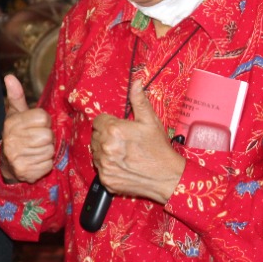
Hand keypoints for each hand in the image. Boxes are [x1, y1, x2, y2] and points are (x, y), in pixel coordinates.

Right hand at [0, 75, 55, 183]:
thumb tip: (9, 76)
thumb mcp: (16, 114)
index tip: (37, 125)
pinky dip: (45, 164)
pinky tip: (36, 161)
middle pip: (48, 135)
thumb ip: (16, 96)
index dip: (44, 122)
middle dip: (47, 138)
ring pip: (49, 150)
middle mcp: (12, 140)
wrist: (7, 162)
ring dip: (46, 151)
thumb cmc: (17, 133)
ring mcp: (18, 157)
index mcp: (13, 123)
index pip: (43, 118)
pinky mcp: (25, 171)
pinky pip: (48, 165)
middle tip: (38, 139)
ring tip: (36, 150)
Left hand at [90, 81, 183, 203]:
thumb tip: (135, 82)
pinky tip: (123, 165)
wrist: (167, 177)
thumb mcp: (150, 121)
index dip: (109, 123)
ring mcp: (104, 165)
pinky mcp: (105, 179)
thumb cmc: (159, 148)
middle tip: (123, 142)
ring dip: (105, 151)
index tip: (119, 128)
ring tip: (124, 154)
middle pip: (96, 136)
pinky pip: (100, 168)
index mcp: (113, 129)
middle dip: (106, 136)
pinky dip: (108, 167)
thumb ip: (139, 101)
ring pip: (95, 152)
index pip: (98, 121)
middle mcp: (105, 147)